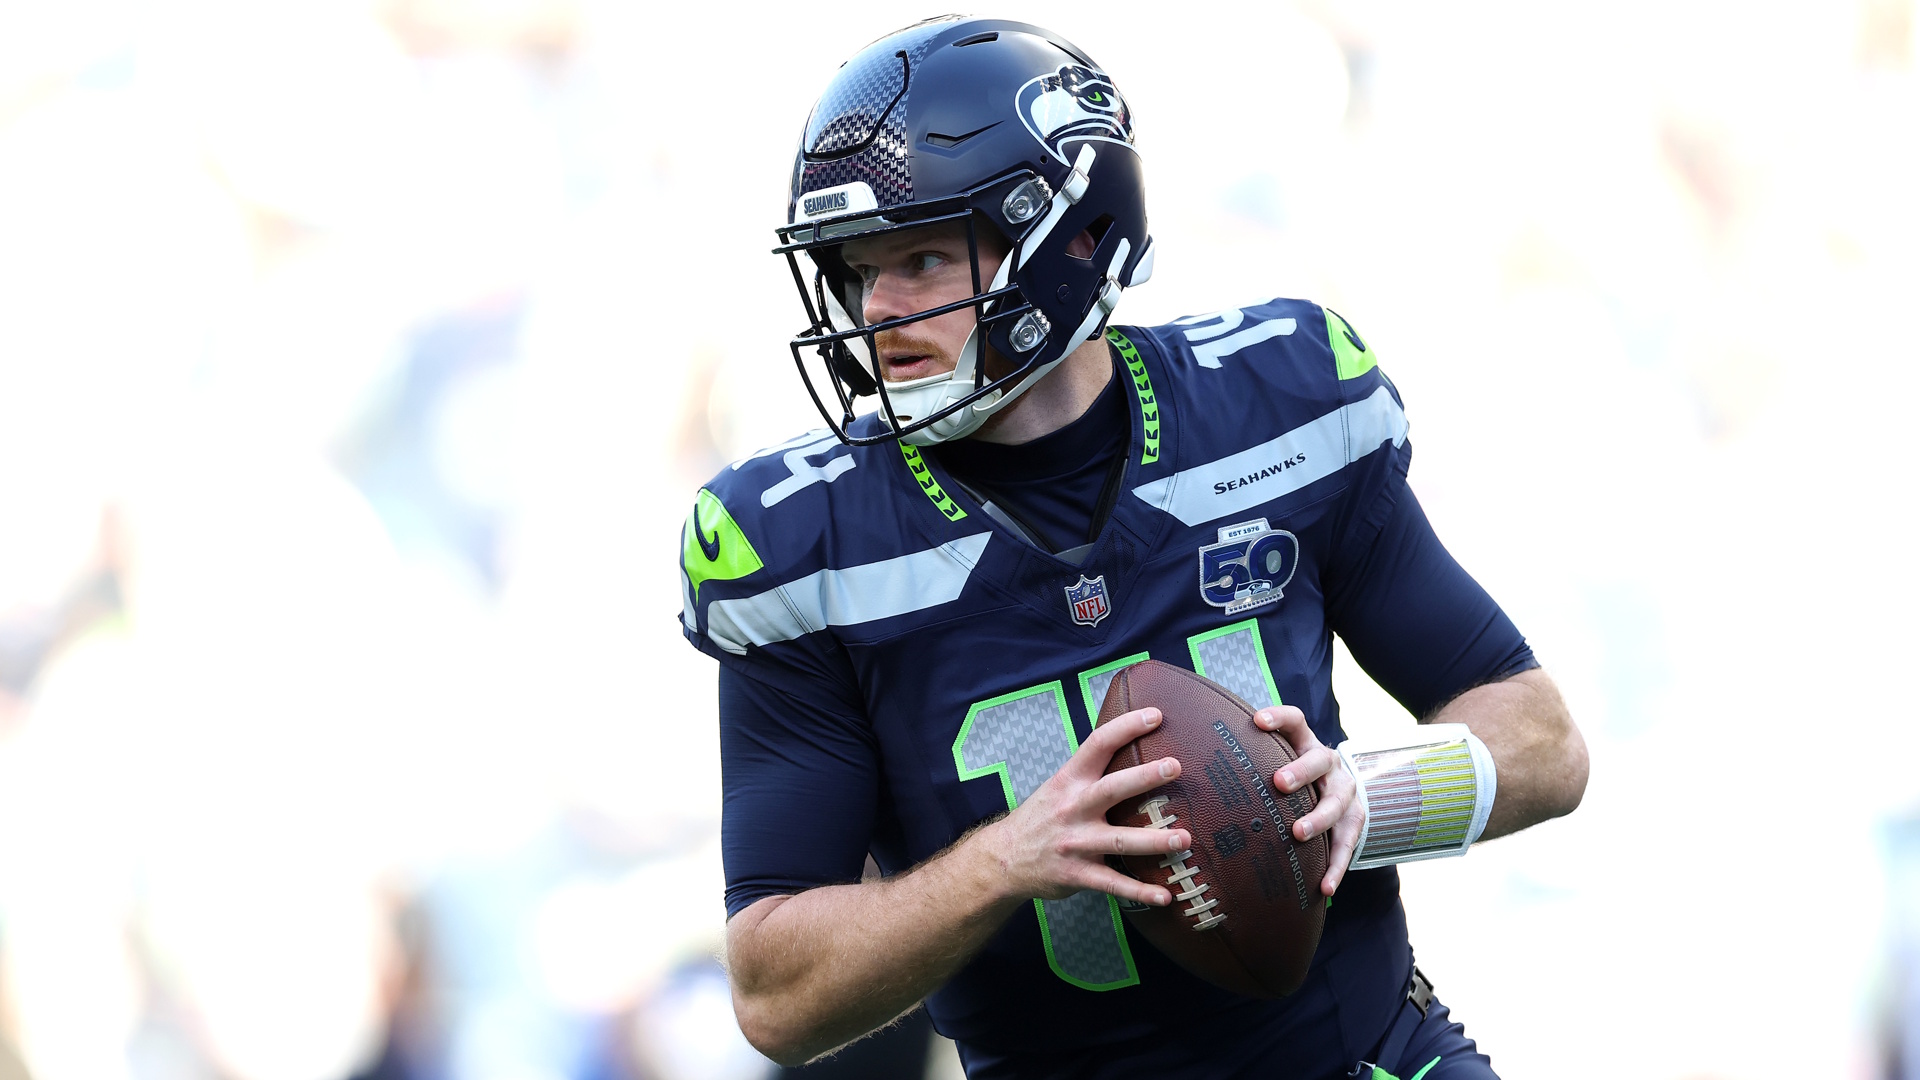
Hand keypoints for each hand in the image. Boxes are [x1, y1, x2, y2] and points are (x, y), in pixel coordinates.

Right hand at [978, 707, 1193, 906]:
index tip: (1155, 715)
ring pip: (1119, 841)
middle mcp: (1073, 808)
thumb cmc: (1042, 817)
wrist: (1004, 859)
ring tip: (1185, 838)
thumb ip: (1092, 773)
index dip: (1126, 727)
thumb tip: (1136, 750)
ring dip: (1154, 841)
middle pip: (1111, 788)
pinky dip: (1140, 892)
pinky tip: (1165, 896)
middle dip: (1144, 777)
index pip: (1097, 744)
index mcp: (1070, 780)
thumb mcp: (1059, 787)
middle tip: (1175, 767)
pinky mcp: (1078, 875)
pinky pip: (1113, 884)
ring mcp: (1076, 843)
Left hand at [1253, 705, 1362, 895]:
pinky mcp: (1354, 821)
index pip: (1295, 721)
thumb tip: (1185, 764)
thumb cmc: (1290, 774)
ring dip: (1319, 818)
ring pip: (1336, 802)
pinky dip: (1336, 866)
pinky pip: (1347, 844)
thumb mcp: (1276, 758)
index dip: (1279, 718)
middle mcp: (1329, 764)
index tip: (1257, 721)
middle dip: (1300, 771)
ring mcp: (1344, 792)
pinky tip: (1324, 887)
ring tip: (1298, 832)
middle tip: (1279, 782)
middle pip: (1319, 760)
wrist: (1340, 788)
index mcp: (1305, 743)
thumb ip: (1245, 758)